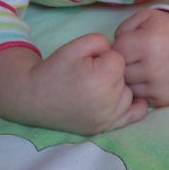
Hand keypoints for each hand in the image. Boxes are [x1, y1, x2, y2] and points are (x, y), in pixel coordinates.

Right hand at [0, 33, 147, 134]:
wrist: (35, 97)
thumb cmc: (56, 68)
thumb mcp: (76, 45)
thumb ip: (101, 41)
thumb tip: (116, 52)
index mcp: (100, 80)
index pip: (119, 59)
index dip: (104, 56)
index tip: (89, 61)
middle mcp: (107, 103)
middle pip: (125, 76)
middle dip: (111, 71)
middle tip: (90, 73)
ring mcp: (107, 119)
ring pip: (129, 93)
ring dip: (118, 87)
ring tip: (96, 86)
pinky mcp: (104, 128)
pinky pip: (133, 115)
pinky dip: (131, 105)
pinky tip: (118, 98)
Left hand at [112, 8, 168, 107]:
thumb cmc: (168, 29)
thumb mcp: (147, 16)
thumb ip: (124, 27)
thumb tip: (113, 48)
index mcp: (146, 44)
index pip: (117, 52)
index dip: (120, 47)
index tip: (129, 45)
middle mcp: (152, 68)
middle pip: (121, 72)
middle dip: (124, 64)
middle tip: (135, 58)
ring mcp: (159, 87)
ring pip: (129, 88)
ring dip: (132, 79)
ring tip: (143, 68)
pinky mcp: (164, 100)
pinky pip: (141, 98)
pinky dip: (143, 90)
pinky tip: (151, 79)